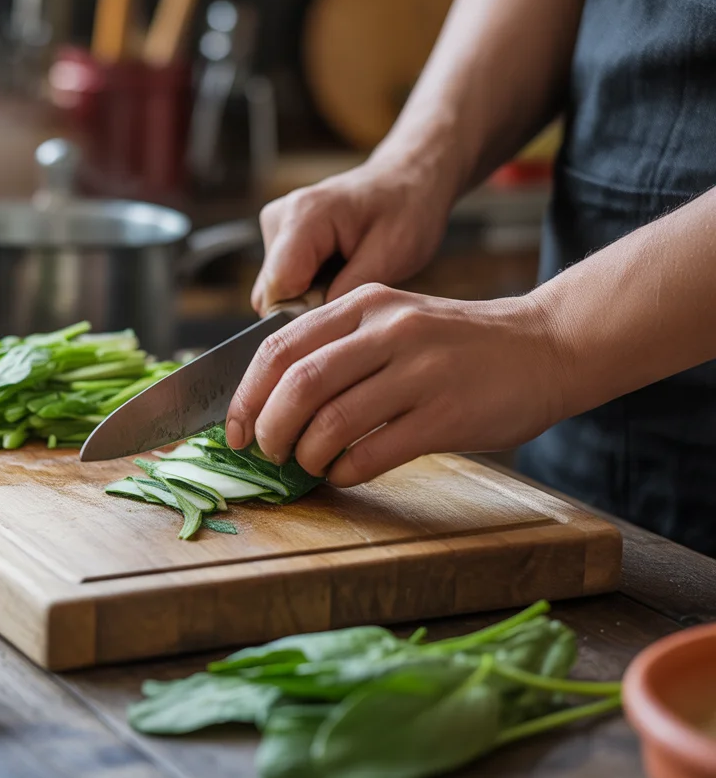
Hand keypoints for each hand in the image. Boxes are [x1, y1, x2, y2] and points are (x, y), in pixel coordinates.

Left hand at [225, 284, 568, 486]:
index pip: (279, 346)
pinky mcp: (446, 414)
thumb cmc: (456, 346)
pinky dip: (345, 471)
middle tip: (266, 453)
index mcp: (365, 304)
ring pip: (332, 421)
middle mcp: (389, 331)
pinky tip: (343, 473)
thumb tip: (270, 403)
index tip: (233, 429)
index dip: (246, 394)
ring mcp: (420, 372)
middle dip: (269, 428)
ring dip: (306, 454)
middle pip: (299, 383)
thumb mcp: (394, 322)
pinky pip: (374, 451)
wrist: (545, 347)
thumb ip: (339, 349)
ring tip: (307, 465)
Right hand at [251, 156, 455, 315]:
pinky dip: (309, 287)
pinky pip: (283, 282)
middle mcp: (280, 218)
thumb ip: (347, 292)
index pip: (277, 288)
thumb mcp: (390, 254)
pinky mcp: (278, 238)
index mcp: (304, 215)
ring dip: (310, 297)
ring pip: (276, 291)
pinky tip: (338, 272)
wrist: (406, 180)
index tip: (340, 313)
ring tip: (349, 277)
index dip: (305, 314)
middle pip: (272, 293)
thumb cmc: (406, 209)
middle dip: (308, 307)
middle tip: (353, 291)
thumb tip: (314, 326)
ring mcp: (275, 227)